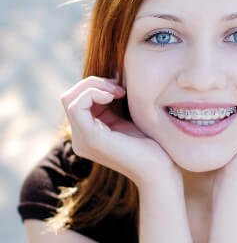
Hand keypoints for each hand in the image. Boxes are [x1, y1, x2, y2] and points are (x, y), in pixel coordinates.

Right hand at [60, 75, 181, 190]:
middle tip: (119, 88)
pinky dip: (93, 94)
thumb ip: (116, 101)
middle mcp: (81, 138)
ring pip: (70, 99)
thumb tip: (114, 74)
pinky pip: (77, 106)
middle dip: (92, 83)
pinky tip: (113, 97)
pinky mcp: (90, 138)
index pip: (77, 99)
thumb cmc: (152, 143)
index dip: (96, 85)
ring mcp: (83, 140)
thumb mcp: (129, 117)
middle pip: (70, 97)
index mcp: (89, 133)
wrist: (161, 168)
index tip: (121, 88)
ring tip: (118, 92)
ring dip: (94, 87)